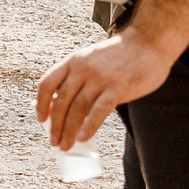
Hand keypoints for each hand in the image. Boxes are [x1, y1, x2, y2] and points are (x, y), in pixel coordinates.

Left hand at [37, 31, 175, 150]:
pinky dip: (89, 127)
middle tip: (55, 142)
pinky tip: (83, 138)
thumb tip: (65, 105)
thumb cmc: (118, 56)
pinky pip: (99, 111)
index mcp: (72, 61)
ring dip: (69, 131)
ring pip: (77, 109)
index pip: (46, 83)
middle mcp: (82, 69)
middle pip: (61, 102)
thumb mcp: (90, 59)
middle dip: (55, 126)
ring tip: (66, 146)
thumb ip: (77, 77)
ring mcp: (100, 78)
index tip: (41, 120)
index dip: (40, 104)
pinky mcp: (118, 88)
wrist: (147, 43)